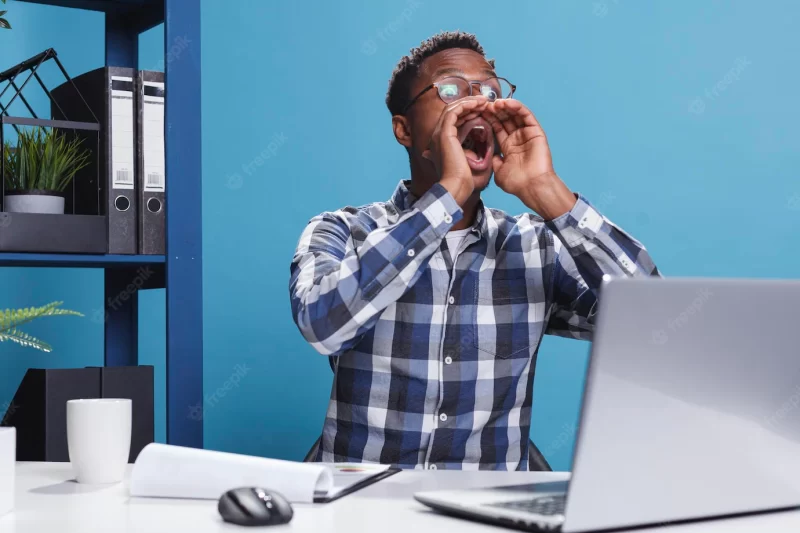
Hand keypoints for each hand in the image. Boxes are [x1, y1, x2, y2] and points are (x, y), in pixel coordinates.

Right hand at [422, 96, 489, 205]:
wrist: (455, 185)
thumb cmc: (462, 178)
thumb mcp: (465, 160)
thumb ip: (465, 152)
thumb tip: (469, 151)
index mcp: (440, 141)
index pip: (452, 119)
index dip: (467, 112)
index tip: (482, 110)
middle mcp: (437, 135)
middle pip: (452, 111)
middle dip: (469, 104)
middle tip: (484, 102)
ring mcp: (439, 133)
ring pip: (453, 108)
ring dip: (469, 102)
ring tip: (484, 101)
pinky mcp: (445, 132)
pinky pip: (454, 111)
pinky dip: (466, 105)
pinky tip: (478, 105)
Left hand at [482, 100, 575, 219]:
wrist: (531, 187)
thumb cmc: (516, 183)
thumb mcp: (498, 172)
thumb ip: (494, 161)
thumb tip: (489, 155)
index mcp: (508, 146)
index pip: (497, 127)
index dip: (488, 118)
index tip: (478, 111)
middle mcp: (517, 138)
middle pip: (505, 118)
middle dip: (494, 110)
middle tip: (484, 103)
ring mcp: (527, 134)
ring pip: (515, 114)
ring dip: (504, 106)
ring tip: (494, 102)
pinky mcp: (536, 131)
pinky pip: (526, 115)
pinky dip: (517, 107)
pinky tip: (507, 103)